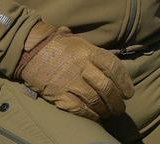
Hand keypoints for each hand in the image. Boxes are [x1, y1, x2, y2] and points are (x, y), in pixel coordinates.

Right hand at [16, 21, 134, 120]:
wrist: (30, 50)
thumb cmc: (58, 45)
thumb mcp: (80, 42)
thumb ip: (97, 55)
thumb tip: (114, 70)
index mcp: (88, 51)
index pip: (114, 68)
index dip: (125, 82)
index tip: (129, 92)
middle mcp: (81, 66)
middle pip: (106, 87)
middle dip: (117, 101)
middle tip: (120, 108)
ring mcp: (69, 81)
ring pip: (95, 100)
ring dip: (105, 110)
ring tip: (109, 113)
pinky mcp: (58, 94)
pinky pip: (79, 108)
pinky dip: (90, 115)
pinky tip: (95, 116)